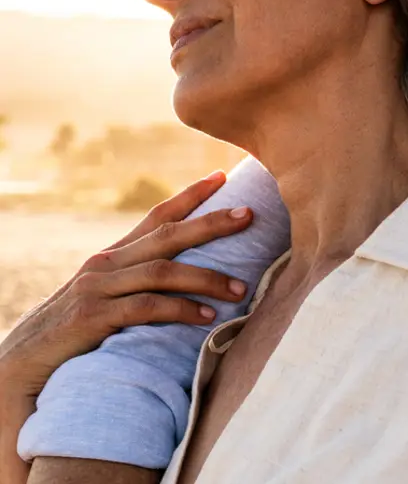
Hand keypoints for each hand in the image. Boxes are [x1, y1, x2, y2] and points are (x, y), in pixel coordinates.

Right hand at [0, 171, 252, 400]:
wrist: (17, 367)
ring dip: (207, 278)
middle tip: (249, 215)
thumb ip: (136, 282)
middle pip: (169, 235)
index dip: (190, 195)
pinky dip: (180, 310)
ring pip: (164, 271)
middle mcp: (106, 263)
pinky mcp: (93, 318)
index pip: (156, 215)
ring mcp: (98, 288)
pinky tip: (206, 317)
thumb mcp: (104, 297)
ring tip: (241, 288)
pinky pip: (147, 308)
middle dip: (212, 223)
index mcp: (113, 255)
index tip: (223, 176)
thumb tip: (186, 274)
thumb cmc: (71, 333)